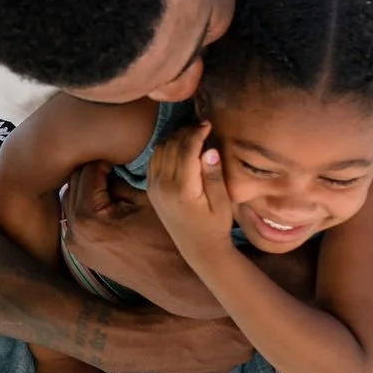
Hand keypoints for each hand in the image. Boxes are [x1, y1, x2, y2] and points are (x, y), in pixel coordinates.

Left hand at [61, 161, 216, 317]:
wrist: (175, 282)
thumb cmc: (168, 238)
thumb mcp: (148, 199)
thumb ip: (122, 179)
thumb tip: (108, 163)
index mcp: (88, 218)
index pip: (88, 170)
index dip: (108, 160)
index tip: (126, 161)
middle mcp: (73, 233)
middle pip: (75, 183)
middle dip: (96, 173)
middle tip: (121, 168)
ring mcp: (73, 245)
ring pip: (73, 199)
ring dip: (90, 188)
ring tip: (117, 185)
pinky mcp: (79, 253)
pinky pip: (75, 217)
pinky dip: (88, 206)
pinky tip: (110, 203)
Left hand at [146, 123, 235, 268]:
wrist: (198, 248)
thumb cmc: (216, 225)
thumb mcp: (222, 203)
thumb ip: (214, 176)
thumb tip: (208, 150)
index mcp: (182, 189)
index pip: (186, 150)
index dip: (196, 132)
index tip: (208, 123)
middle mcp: (163, 187)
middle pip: (171, 146)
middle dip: (186, 132)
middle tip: (201, 126)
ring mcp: (154, 188)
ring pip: (159, 150)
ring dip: (174, 138)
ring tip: (192, 134)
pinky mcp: (151, 189)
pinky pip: (153, 160)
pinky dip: (164, 147)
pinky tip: (179, 146)